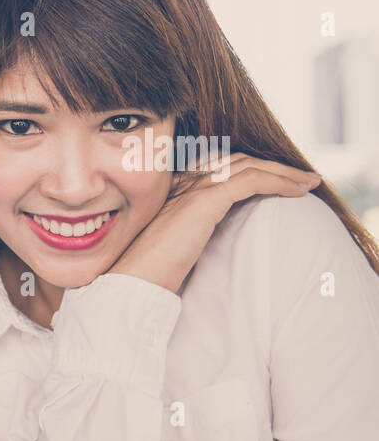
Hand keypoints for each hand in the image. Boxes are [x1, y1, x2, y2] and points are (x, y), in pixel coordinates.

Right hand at [109, 152, 321, 293]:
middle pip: (237, 160)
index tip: (274, 178)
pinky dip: (279, 181)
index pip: (217, 164)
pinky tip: (299, 191)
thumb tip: (208, 237)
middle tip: (300, 177)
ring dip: (284, 172)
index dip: (249, 166)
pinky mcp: (205, 199)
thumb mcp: (171, 244)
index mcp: (172, 189)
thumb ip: (188, 230)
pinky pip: (252, 180)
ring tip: (308, 182)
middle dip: (272, 165)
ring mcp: (193, 188)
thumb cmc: (146, 272)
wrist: (132, 281)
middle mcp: (182, 181)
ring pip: (249, 166)